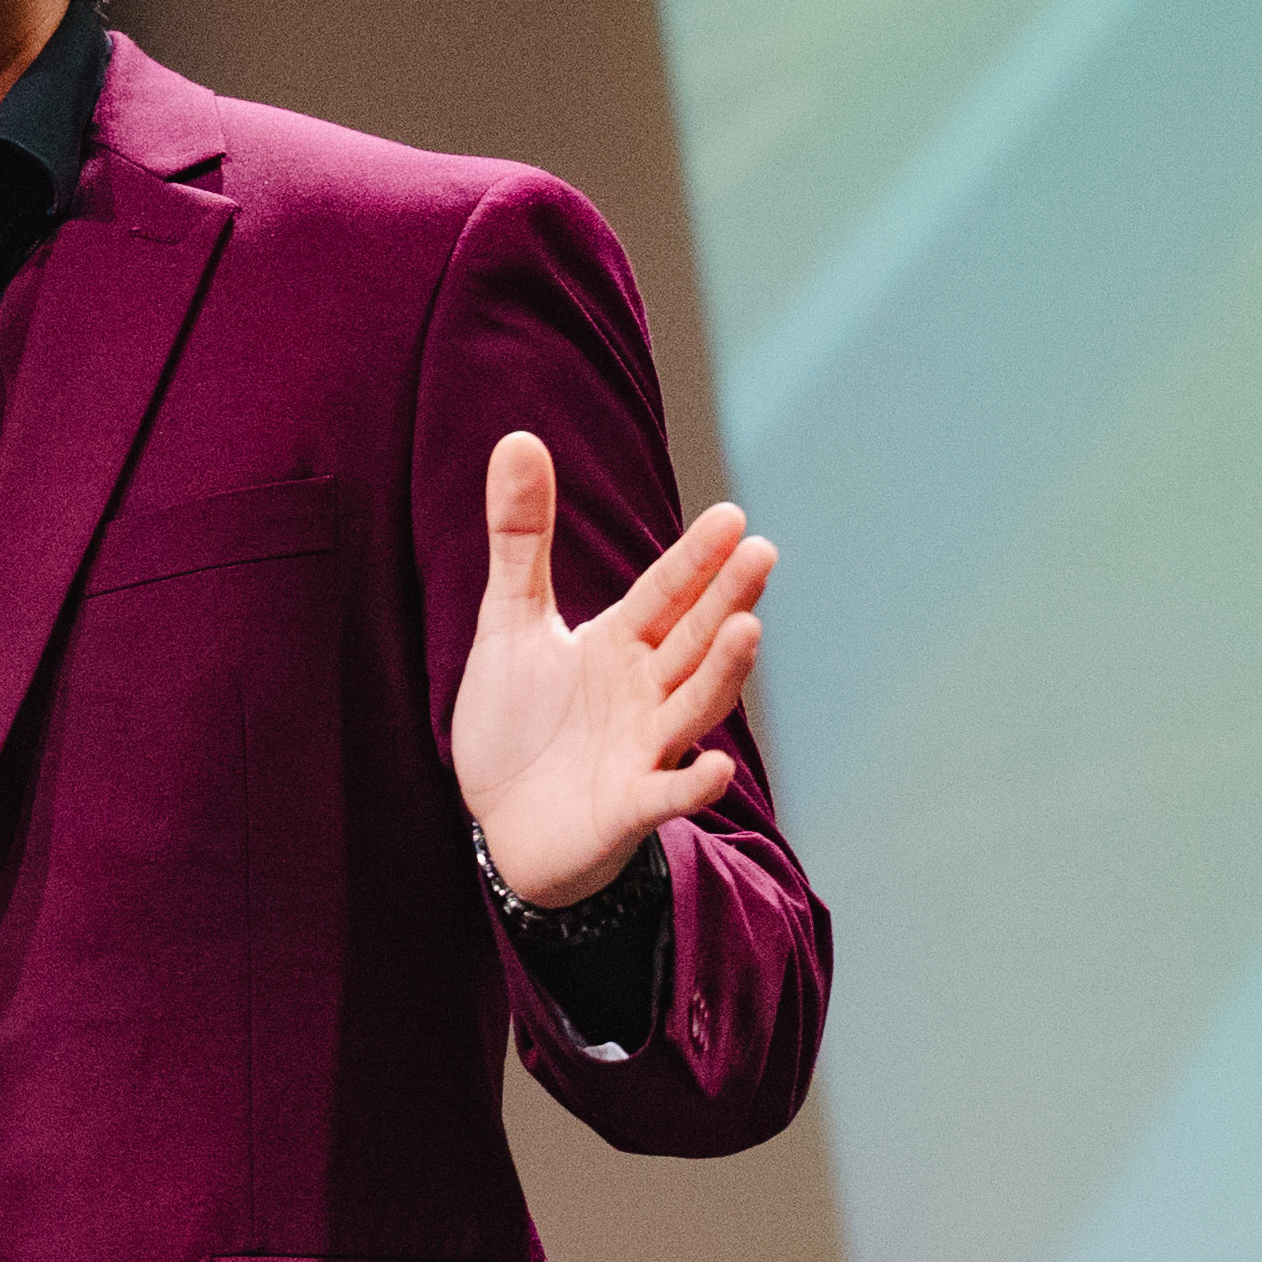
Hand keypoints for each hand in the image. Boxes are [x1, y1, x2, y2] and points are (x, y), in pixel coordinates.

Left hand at [447, 431, 772, 908]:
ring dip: (721, 672)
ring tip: (747, 629)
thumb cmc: (517, 722)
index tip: (731, 517)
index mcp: (620, 644)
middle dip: (724, 599)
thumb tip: (518, 438)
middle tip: (761, 553)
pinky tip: (717, 768)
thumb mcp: (508, 623)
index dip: (694, 560)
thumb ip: (519, 539)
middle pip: (692, 639)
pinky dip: (692, 785)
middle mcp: (645, 692)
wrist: (500, 823)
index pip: (664, 594)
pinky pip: (666, 796)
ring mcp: (643, 751)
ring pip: (692, 706)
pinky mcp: (628, 808)